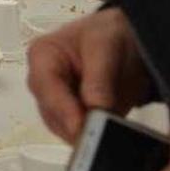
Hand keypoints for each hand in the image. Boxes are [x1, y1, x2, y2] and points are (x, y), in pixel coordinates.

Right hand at [27, 7, 150, 141]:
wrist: (127, 40)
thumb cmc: (108, 33)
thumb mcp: (105, 44)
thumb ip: (99, 76)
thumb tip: (95, 107)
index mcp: (42, 56)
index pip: (45, 86)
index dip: (62, 108)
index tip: (80, 126)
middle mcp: (44, 83)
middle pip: (51, 112)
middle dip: (76, 125)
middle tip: (100, 135)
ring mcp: (57, 103)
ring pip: (64, 129)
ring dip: (86, 134)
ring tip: (110, 134)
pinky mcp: (74, 118)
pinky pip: (80, 134)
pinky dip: (94, 137)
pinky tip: (111, 134)